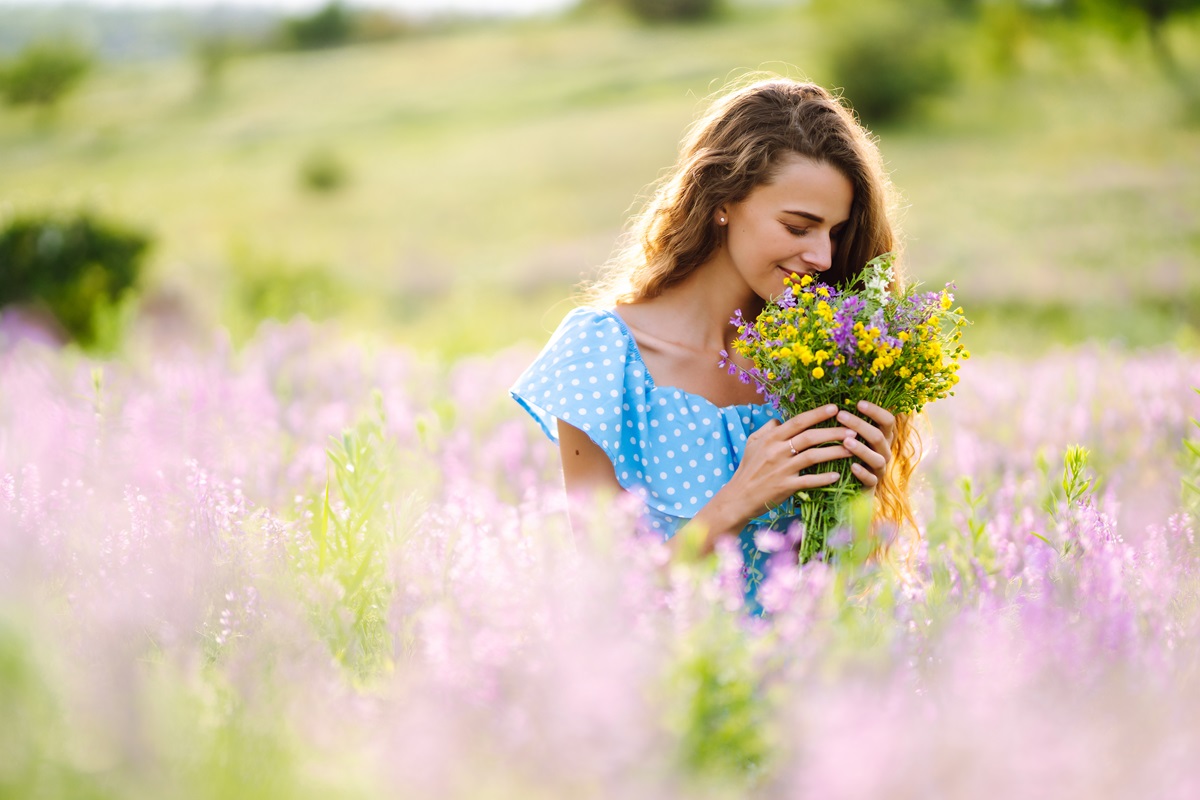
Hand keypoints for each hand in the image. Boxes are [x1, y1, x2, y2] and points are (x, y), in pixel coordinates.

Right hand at [725, 403, 853, 519]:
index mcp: (771, 438)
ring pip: (813, 456)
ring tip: (852, 449)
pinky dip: (824, 478)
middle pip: (810, 437)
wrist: (739, 497)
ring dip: (834, 452)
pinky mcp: (786, 487)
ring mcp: (782, 469)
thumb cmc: (747, 469)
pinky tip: (837, 475)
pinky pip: (809, 481)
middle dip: (833, 432)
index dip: (817, 414)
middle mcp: (777, 451)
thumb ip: (767, 429)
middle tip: (853, 429)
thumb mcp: (752, 443)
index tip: (835, 408)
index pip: (798, 422)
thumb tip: (781, 419)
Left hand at [836, 400, 896, 489]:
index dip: (876, 411)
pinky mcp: (873, 484)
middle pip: (879, 436)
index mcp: (883, 437)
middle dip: (860, 425)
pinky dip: (862, 473)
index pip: (887, 420)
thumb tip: (836, 403)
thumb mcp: (854, 436)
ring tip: (846, 441)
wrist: (854, 486)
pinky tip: (852, 466)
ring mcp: (880, 468)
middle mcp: (884, 451)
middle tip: (841, 415)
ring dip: (861, 449)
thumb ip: (851, 423)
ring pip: (877, 458)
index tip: (858, 403)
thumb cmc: (850, 454)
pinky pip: (871, 479)